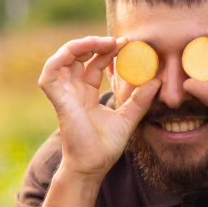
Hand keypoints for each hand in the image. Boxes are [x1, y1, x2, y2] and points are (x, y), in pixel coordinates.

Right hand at [38, 36, 160, 180]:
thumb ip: (140, 99)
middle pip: (78, 57)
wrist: (92, 165)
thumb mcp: (128, 117)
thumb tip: (157, 81)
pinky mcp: (58, 99)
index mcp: (87, 94)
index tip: (126, 43)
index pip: (94, 64)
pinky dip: (61, 57)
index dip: (108, 51)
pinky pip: (50, 72)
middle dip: (95, 43)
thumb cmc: (105, 147)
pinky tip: (81, 51)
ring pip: (62, 59)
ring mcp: (64, 94)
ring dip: (79, 45)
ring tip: (102, 42)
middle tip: (116, 41)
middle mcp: (74, 91)